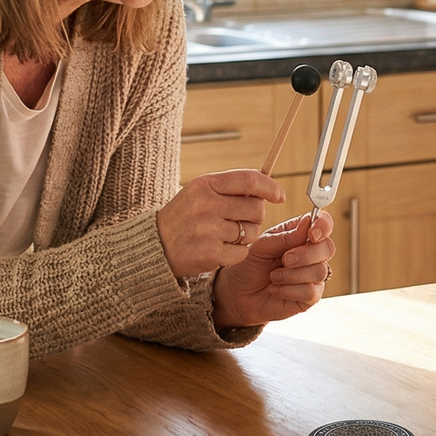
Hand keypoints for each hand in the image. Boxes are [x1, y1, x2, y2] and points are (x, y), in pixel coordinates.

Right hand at [157, 170, 286, 279]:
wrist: (155, 246)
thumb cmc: (184, 216)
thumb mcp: (200, 191)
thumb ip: (230, 187)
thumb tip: (267, 187)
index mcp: (205, 185)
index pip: (248, 180)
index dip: (270, 187)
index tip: (279, 195)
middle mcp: (207, 206)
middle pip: (256, 209)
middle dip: (255, 216)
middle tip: (240, 219)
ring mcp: (208, 231)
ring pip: (252, 232)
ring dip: (246, 235)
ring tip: (225, 234)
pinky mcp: (210, 254)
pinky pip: (242, 252)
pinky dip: (236, 252)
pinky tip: (219, 248)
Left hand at [211, 209, 335, 328]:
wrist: (238, 294)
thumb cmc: (250, 265)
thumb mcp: (261, 246)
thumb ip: (284, 237)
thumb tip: (307, 223)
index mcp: (300, 234)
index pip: (324, 224)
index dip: (323, 226)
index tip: (312, 234)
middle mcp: (310, 253)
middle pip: (327, 248)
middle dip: (306, 254)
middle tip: (285, 259)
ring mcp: (312, 276)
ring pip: (320, 271)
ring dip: (292, 275)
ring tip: (274, 276)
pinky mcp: (309, 297)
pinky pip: (311, 292)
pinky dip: (290, 290)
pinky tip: (276, 289)